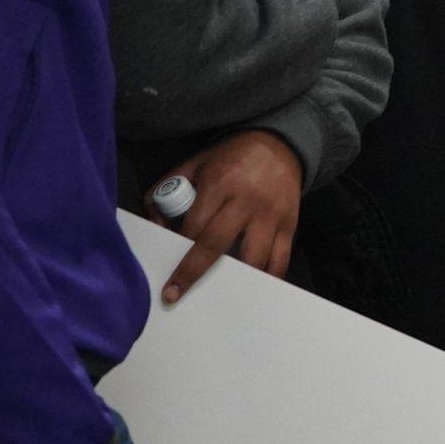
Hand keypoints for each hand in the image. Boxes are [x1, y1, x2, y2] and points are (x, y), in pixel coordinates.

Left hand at [158, 130, 302, 301]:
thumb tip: (155, 224)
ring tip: (217, 298)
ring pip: (253, 257)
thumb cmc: (231, 158)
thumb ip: (167, 188)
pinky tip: (253, 291)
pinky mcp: (289, 225)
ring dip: (233, 281)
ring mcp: (270, 215)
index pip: (194, 224)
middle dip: (193, 272)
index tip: (164, 267)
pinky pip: (279, 259)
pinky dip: (267, 278)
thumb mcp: (195, 164)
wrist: (280, 145)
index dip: (176, 249)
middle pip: (217, 244)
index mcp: (220, 183)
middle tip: (173, 295)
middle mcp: (246, 201)